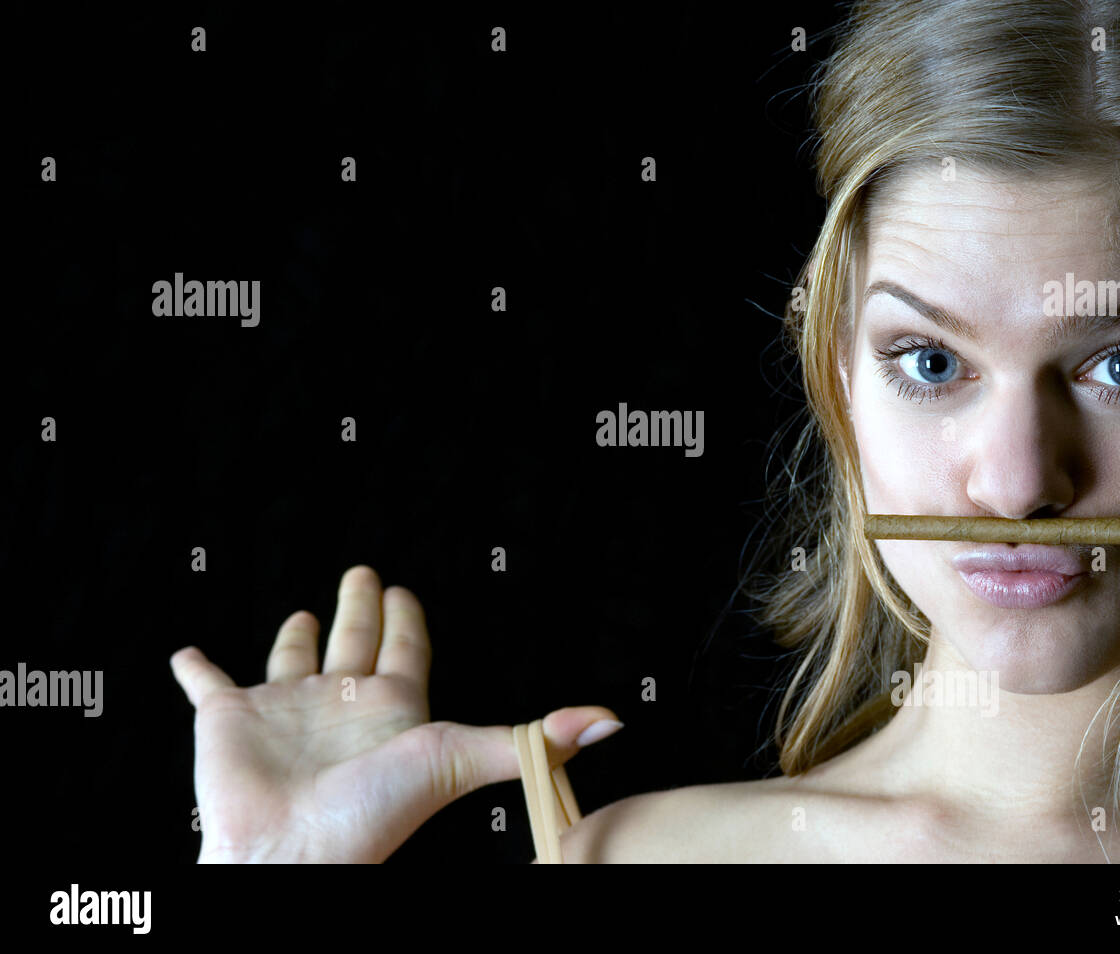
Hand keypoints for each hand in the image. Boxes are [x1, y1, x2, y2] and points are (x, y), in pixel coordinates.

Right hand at [171, 565, 620, 862]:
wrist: (292, 851)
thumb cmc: (375, 813)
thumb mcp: (462, 757)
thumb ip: (533, 737)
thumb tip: (609, 722)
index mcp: (392, 706)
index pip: (406, 649)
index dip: (410, 619)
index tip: (408, 590)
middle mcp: (340, 704)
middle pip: (354, 642)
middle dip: (360, 608)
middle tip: (365, 572)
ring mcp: (284, 711)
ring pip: (290, 660)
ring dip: (294, 636)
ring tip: (302, 612)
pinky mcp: (229, 718)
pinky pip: (206, 685)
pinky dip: (194, 670)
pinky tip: (187, 655)